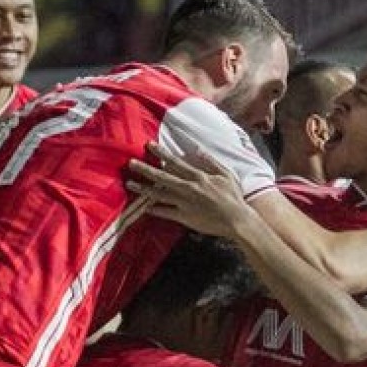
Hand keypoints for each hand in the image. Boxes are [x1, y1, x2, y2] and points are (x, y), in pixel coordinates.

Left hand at [126, 142, 252, 237]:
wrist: (237, 220)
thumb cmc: (233, 197)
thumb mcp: (226, 174)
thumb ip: (211, 162)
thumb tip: (197, 150)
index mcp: (198, 177)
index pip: (176, 162)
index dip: (162, 153)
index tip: (149, 145)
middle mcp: (188, 188)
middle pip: (163, 177)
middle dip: (145, 169)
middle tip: (131, 163)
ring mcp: (184, 203)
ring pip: (159, 194)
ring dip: (144, 188)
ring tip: (130, 183)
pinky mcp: (184, 217)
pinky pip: (165, 212)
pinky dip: (154, 209)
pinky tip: (144, 206)